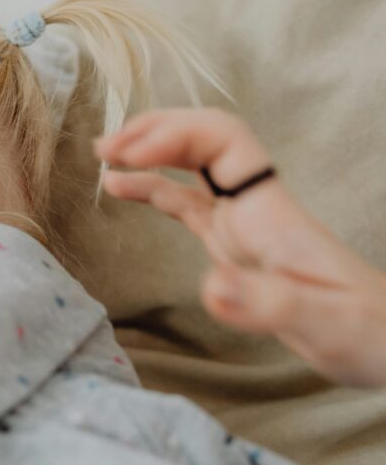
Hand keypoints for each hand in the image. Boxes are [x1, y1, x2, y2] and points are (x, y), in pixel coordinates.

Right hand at [93, 106, 385, 386]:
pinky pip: (185, 203)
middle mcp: (254, 206)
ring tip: (105, 154)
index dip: (175, 136)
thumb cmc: (367, 332)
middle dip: (155, 132)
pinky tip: (122, 188)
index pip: (223, 141)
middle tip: (107, 147)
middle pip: (203, 139)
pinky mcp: (233, 244)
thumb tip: (211, 289)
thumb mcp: (324, 323)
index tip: (132, 156)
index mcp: (271, 211)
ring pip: (191, 165)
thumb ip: (267, 303)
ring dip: (150, 152)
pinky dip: (152, 188)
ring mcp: (242, 223)